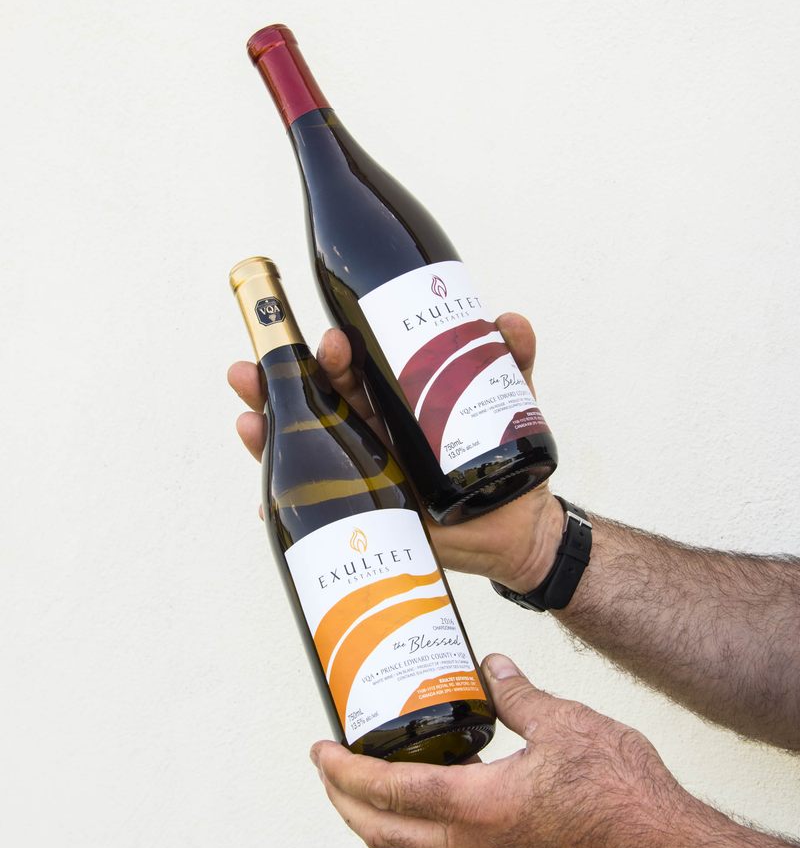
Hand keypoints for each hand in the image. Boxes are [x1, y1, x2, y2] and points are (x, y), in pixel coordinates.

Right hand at [228, 313, 563, 591]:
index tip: (332, 340)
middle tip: (265, 366)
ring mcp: (365, 474)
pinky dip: (288, 503)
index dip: (333, 355)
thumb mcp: (510, 400)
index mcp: (395, 404)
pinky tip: (263, 501)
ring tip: (248, 419)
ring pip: (307, 446)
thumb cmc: (505, 459)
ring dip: (270, 430)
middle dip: (283, 379)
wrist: (519, 526)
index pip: (352, 372)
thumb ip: (513, 360)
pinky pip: (319, 507)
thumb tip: (510, 320)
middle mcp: (371, 434)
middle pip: (316, 402)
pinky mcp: (370, 513)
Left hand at [310, 653, 692, 847]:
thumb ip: (516, 694)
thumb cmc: (623, 795)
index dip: (344, 774)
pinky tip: (454, 784)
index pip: (389, 792)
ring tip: (383, 771)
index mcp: (479, 809)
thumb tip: (492, 666)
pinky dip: (435, 819)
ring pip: (422, 845)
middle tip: (330, 772)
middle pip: (388, 834)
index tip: (320, 755)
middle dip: (347, 803)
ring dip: (390, 813)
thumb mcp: (563, 723)